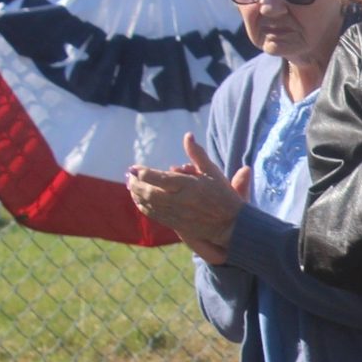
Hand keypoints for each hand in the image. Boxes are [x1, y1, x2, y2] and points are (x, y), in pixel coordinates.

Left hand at [126, 131, 248, 251]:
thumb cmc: (224, 196)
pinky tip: (139, 200)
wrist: (231, 225)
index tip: (135, 167)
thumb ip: (197, 154)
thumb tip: (188, 136)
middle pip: (149, 192)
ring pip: (149, 204)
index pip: (158, 178)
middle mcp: (180, 201)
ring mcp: (177, 214)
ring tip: (131, 186)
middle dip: (135, 184)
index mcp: (189, 186)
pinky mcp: (176, 224)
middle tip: (129, 177)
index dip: (143, 172)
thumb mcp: (213, 172)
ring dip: (136, 195)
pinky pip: (154, 215)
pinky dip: (143, 207)